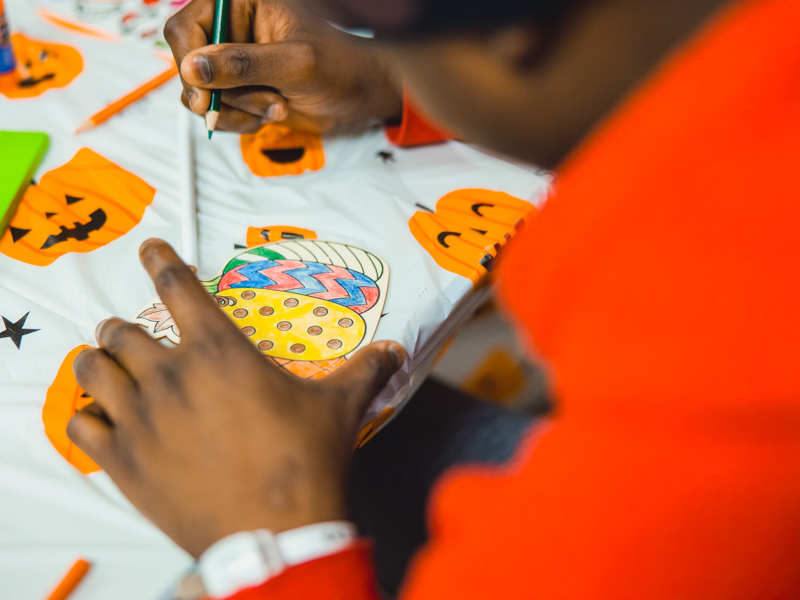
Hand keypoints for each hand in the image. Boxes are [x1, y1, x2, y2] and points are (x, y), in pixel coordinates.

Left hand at [68, 239, 404, 557]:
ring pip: (91, 372)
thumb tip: (393, 353)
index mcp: (219, 352)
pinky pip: (81, 427)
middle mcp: (170, 376)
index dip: (159, 259)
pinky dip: (86, 418)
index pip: (177, 287)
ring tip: (102, 365)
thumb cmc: (304, 463)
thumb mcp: (339, 408)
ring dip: (95, 363)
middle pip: (120, 331)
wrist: (275, 533)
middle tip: (128, 332)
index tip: (150, 249)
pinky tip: (97, 419)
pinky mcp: (124, 462)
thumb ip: (364, 371)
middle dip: (121, 326)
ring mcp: (141, 419)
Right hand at [163, 0, 402, 132]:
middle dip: (225, 95)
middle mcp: (229, 29)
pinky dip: (240, 121)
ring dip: (237, 111)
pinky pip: (216, 112)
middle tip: (267, 103)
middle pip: (189, 66)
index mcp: (238, 3)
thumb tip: (192, 68)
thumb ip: (245, 64)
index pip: (185, 28)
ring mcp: (231, 61)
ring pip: (201, 95)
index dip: (188, 62)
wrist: (358, 93)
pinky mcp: (237, 89)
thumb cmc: (339, 66)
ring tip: (278, 106)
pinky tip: (271, 113)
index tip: (205, 95)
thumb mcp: (296, 63)